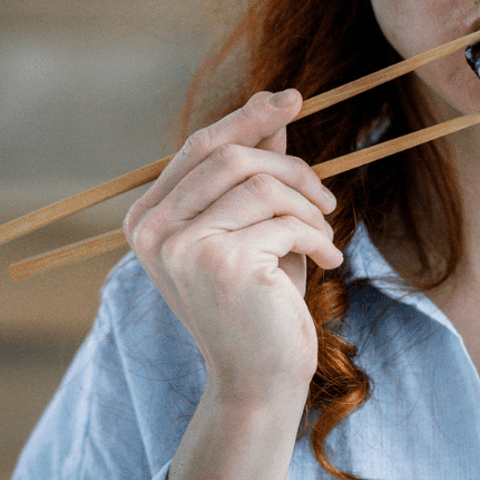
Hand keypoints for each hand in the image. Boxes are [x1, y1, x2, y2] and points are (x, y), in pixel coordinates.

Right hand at [123, 89, 341, 405]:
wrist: (261, 381)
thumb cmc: (262, 305)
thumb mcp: (257, 229)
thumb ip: (257, 172)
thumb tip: (274, 104)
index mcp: (149, 218)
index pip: (200, 145)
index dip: (249, 116)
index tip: (294, 98)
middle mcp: (151, 229)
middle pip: (231, 154)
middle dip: (293, 168)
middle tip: (329, 200)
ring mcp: (179, 245)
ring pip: (262, 183)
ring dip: (309, 207)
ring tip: (327, 238)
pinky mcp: (218, 262)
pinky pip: (284, 219)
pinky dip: (318, 236)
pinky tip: (330, 262)